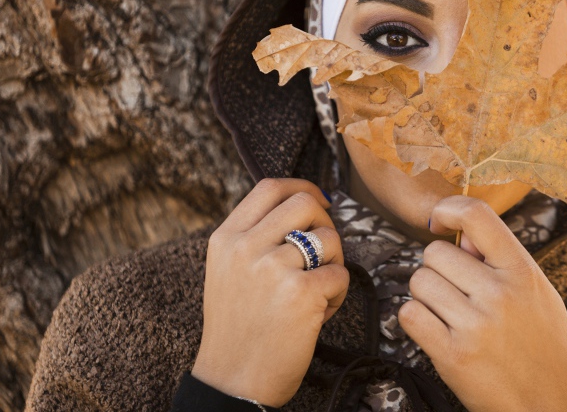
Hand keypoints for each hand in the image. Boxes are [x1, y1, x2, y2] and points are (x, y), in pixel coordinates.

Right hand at [192, 179, 347, 407]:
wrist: (233, 380)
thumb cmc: (238, 328)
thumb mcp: (228, 271)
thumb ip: (254, 237)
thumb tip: (304, 204)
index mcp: (225, 238)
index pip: (270, 187)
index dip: (302, 186)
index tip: (319, 200)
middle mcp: (245, 247)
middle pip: (305, 203)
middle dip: (325, 222)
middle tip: (324, 251)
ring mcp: (273, 268)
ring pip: (329, 238)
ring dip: (334, 262)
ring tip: (318, 290)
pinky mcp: (301, 293)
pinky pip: (340, 274)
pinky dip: (338, 294)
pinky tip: (318, 314)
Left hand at [398, 196, 566, 411]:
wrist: (551, 407)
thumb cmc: (544, 349)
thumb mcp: (538, 296)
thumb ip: (502, 260)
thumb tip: (463, 234)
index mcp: (523, 272)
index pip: (477, 215)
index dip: (448, 210)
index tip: (439, 222)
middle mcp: (500, 294)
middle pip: (435, 253)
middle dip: (438, 271)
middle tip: (456, 293)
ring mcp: (476, 325)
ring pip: (418, 282)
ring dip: (426, 297)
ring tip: (451, 315)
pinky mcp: (453, 355)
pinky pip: (409, 314)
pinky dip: (416, 321)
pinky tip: (437, 331)